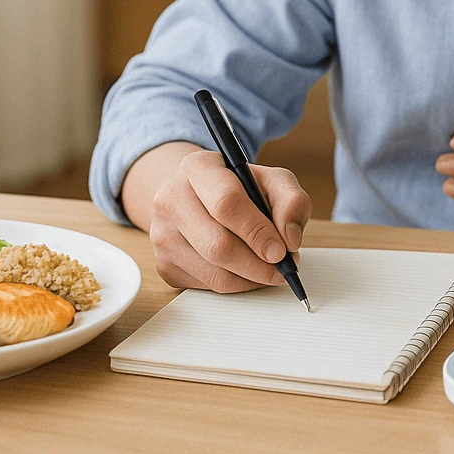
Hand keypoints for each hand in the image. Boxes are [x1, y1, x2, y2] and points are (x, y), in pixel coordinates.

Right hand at [143, 145, 311, 292]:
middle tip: (282, 268)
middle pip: (218, 246)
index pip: (226, 204)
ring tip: (269, 269)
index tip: (282, 250)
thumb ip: (291, 201)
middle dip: (258, 264)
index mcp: (197, 167)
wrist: (198, 196)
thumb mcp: (272, 180)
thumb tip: (290, 239)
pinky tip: (247, 271)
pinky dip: (236, 285)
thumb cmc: (239, 188)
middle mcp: (170, 199)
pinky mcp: (164, 265)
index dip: (258, 232)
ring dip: (251, 279)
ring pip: (214, 273)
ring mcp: (162, 235)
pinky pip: (207, 287)